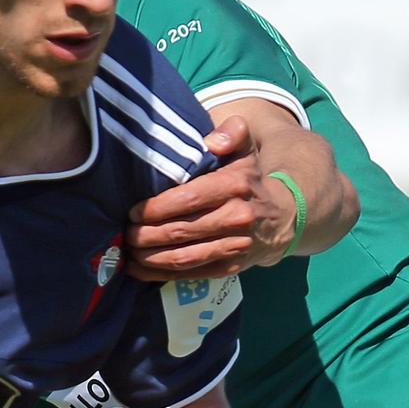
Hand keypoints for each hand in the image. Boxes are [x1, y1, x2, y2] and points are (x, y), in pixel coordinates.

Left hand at [126, 115, 297, 282]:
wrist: (283, 218)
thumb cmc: (250, 180)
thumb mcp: (246, 148)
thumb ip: (232, 133)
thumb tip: (213, 141)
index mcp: (236, 185)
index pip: (188, 198)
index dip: (156, 208)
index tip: (134, 210)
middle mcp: (237, 218)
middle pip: (181, 230)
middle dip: (145, 234)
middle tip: (125, 232)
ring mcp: (235, 246)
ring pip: (183, 256)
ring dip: (149, 257)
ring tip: (127, 251)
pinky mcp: (230, 267)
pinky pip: (190, 273)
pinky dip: (161, 274)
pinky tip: (140, 270)